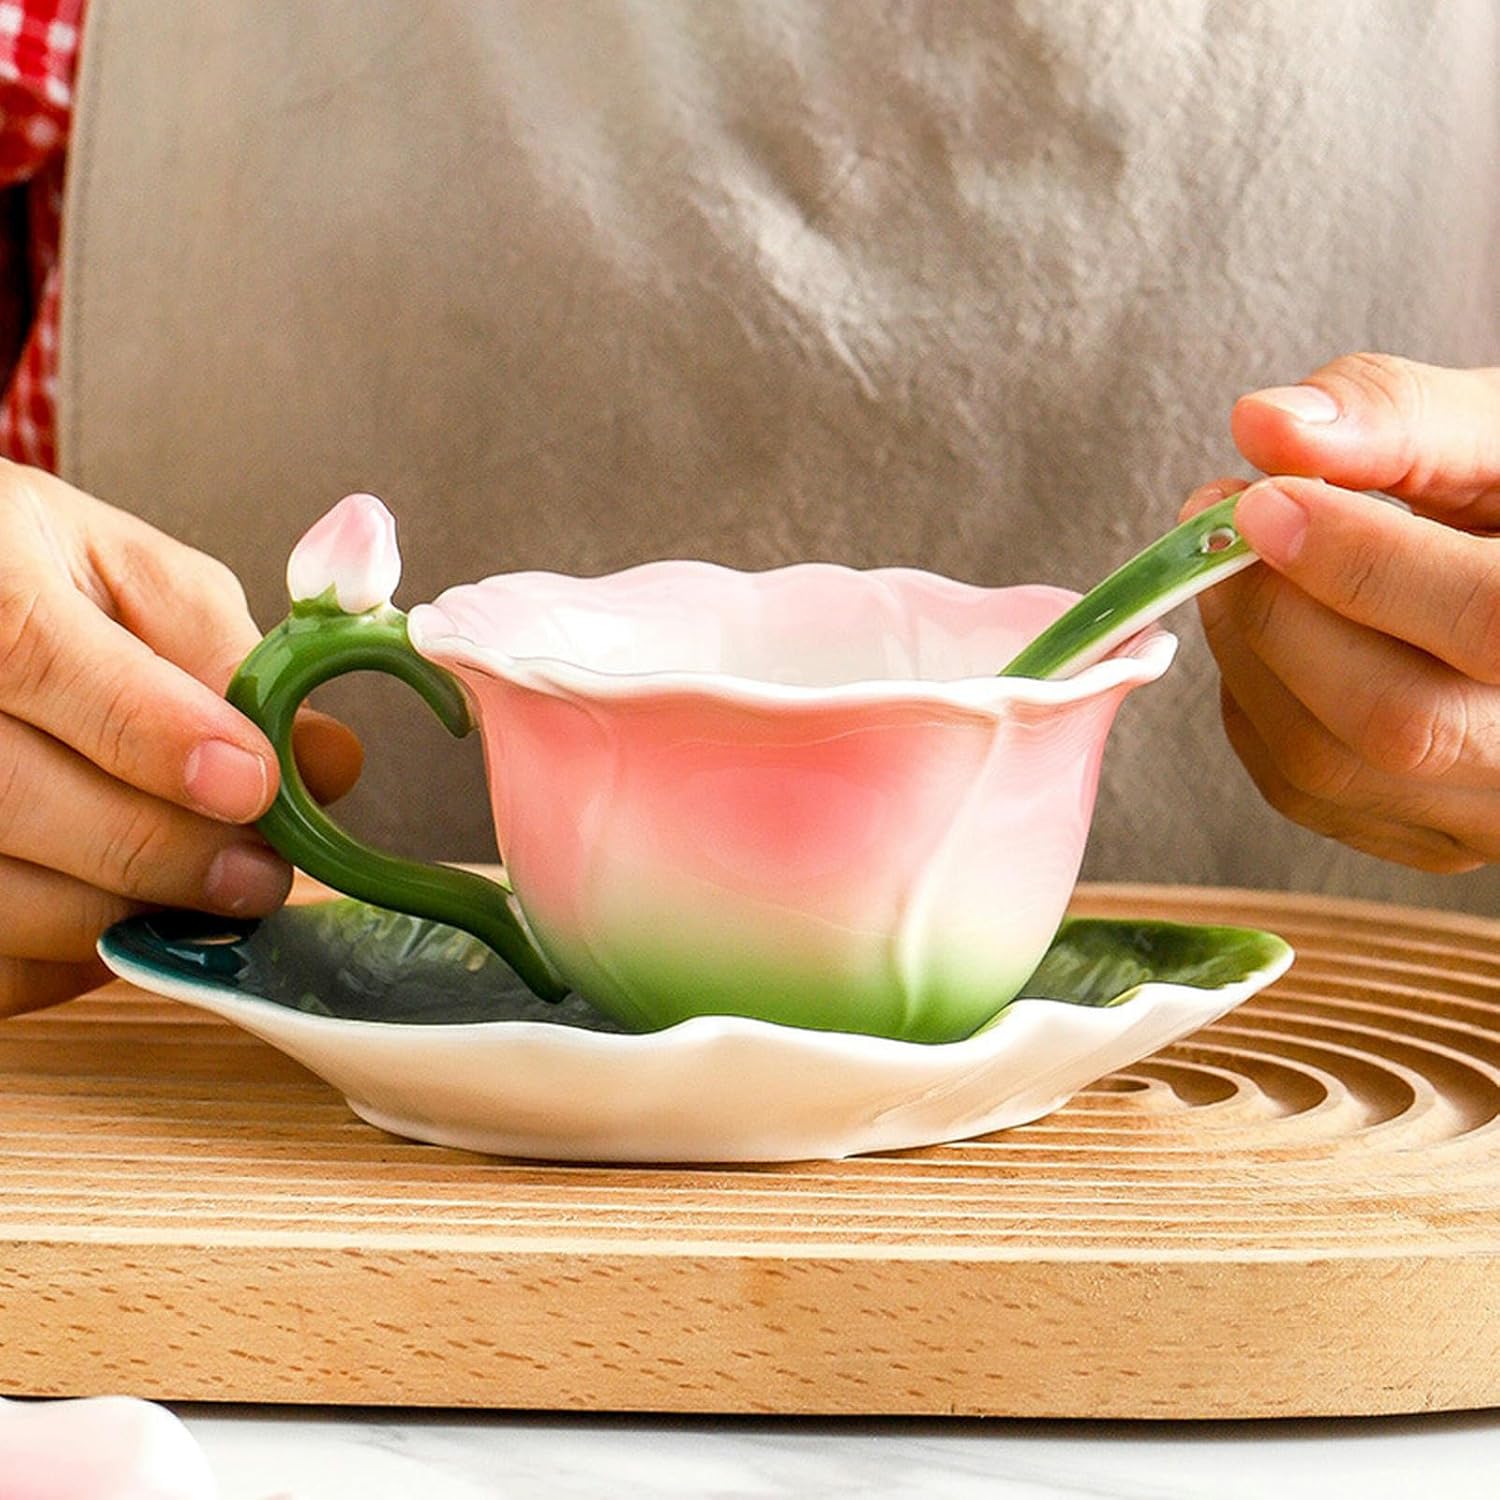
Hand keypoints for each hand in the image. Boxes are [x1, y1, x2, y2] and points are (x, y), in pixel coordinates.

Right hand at [0, 463, 361, 1013]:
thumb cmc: (42, 579)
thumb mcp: (134, 578)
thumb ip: (223, 656)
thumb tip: (323, 759)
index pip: (32, 653)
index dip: (150, 732)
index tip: (251, 784)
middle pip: (12, 792)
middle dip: (160, 851)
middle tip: (259, 875)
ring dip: (121, 914)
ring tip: (204, 897)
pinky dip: (64, 959)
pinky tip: (125, 915)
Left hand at [1185, 354, 1499, 871]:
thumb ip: (1401, 418)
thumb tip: (1265, 423)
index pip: (1487, 618)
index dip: (1358, 563)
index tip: (1262, 500)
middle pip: (1391, 717)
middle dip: (1274, 611)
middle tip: (1222, 520)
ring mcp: (1488, 813)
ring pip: (1328, 766)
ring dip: (1247, 655)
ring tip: (1239, 566)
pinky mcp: (1428, 838)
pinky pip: (1304, 792)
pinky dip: (1256, 705)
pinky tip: (1272, 634)